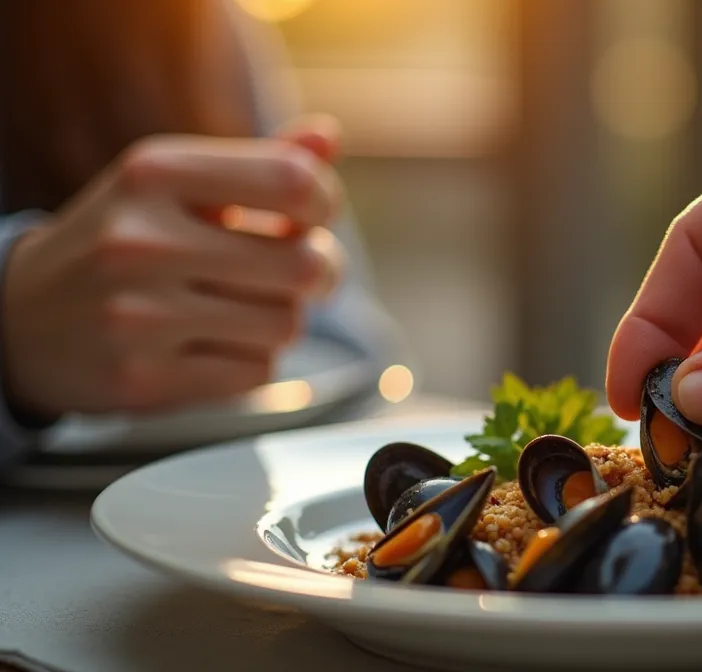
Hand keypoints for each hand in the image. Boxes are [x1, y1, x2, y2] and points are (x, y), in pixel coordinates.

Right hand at [1, 115, 345, 418]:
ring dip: (280, 320)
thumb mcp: (176, 184)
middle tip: (298, 272)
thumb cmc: (122, 241)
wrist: (20, 320)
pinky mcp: (142, 378)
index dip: (325, 202)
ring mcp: (138, 314)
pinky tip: (211, 344)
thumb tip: (327, 136)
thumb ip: (258, 162)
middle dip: (318, 273)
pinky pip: (256, 372)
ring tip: (240, 308)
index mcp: (154, 173)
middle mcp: (141, 240)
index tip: (313, 216)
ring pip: (287, 325)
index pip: (293, 180)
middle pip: (305, 265)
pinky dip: (250, 361)